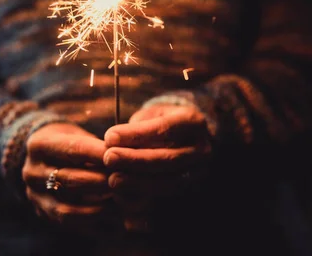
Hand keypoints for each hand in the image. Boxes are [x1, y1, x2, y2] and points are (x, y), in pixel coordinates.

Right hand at [23, 123, 118, 234]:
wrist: (43, 157)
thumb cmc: (69, 141)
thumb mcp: (78, 133)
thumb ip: (96, 146)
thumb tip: (127, 157)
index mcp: (39, 145)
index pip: (73, 149)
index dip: (100, 154)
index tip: (123, 156)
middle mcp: (33, 172)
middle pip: (71, 179)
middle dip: (103, 181)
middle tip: (129, 180)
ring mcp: (36, 196)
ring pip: (70, 208)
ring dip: (100, 206)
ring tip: (124, 201)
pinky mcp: (44, 214)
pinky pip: (71, 224)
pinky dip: (95, 222)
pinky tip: (115, 218)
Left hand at [103, 105, 211, 230]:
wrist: (184, 138)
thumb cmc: (160, 122)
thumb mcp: (151, 115)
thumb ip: (136, 127)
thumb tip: (112, 141)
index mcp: (193, 121)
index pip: (165, 129)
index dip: (136, 134)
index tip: (110, 137)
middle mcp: (202, 148)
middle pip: (167, 158)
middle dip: (134, 160)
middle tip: (109, 158)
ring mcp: (200, 171)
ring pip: (169, 182)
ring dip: (138, 183)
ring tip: (113, 179)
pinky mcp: (191, 190)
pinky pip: (166, 197)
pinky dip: (143, 197)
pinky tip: (122, 195)